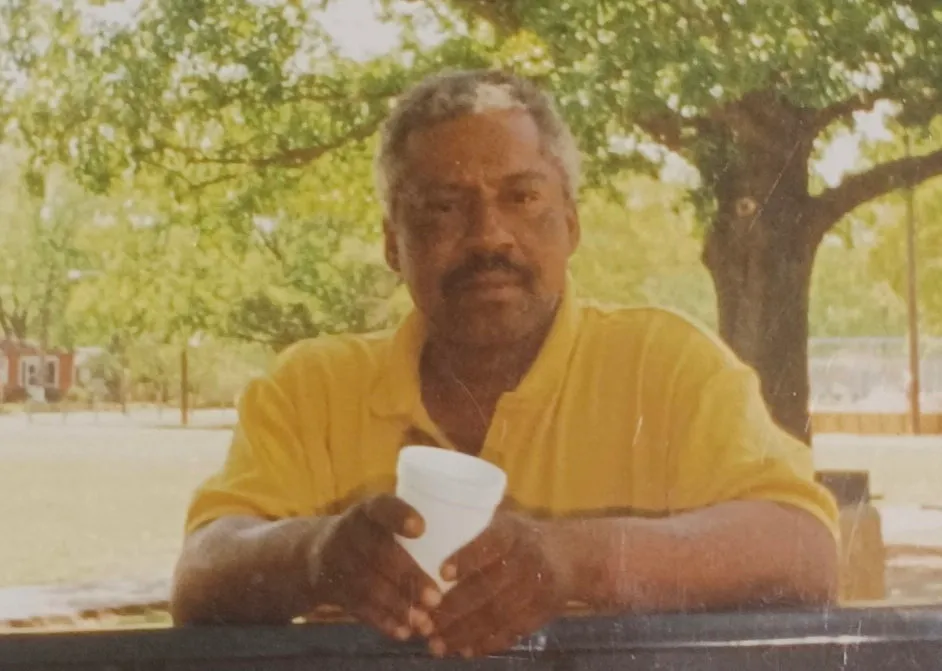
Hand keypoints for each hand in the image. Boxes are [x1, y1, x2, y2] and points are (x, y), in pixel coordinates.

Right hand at [309, 494, 442, 641]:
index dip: (398, 516)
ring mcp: (337, 561)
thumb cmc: (372, 533)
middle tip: (436, 598)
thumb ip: (411, 528)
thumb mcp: (383, 519)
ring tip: (425, 622)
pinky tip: (404, 631)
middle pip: (378, 553)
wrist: (320, 551)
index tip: (421, 529)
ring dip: (398, 605)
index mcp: (368, 510)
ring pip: (368, 585)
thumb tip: (467, 538)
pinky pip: (357, 606)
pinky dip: (382, 621)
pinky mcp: (332, 589)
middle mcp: (349, 532)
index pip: (381, 506)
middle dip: (408, 577)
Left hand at [426, 513, 573, 657]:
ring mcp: (535, 590)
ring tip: (435, 645)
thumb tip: (421, 530)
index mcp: (513, 533)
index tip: (442, 573)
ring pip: (497, 615)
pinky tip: (462, 650)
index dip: (468, 557)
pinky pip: (511, 632)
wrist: (570, 557)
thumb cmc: (521, 537)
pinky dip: (486, 643)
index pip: (491, 544)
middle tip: (424, 623)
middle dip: (455, 608)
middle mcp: (526, 561)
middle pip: (489, 587)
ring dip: (464, 633)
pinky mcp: (540, 614)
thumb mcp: (503, 521)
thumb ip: (472, 526)